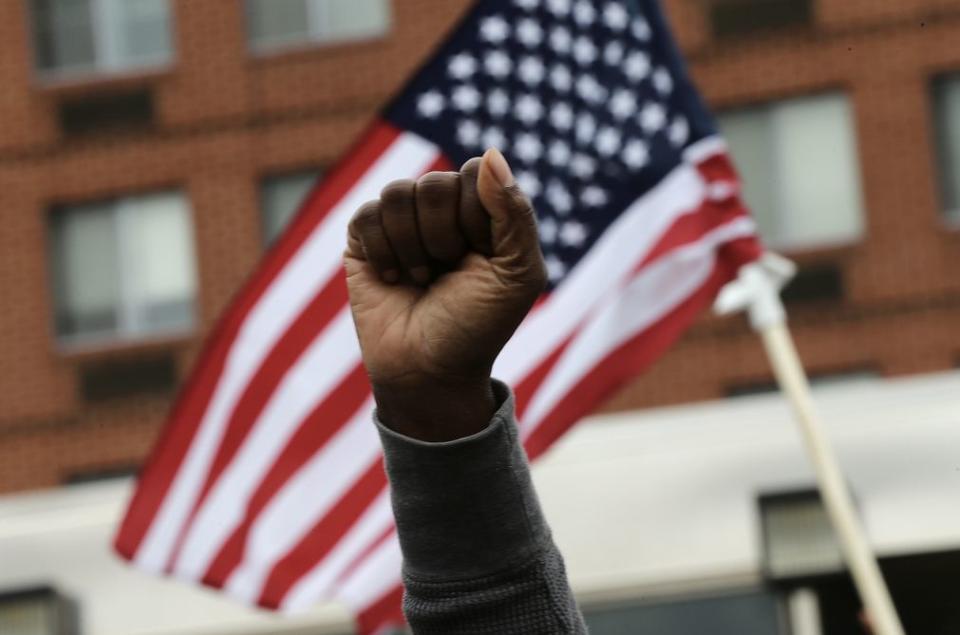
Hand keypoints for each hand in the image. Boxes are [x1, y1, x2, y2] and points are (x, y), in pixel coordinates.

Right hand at [344, 149, 545, 440]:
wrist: (429, 372)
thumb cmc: (479, 326)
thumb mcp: (518, 274)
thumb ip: (515, 213)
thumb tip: (489, 153)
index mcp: (481, 212)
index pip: (474, 174)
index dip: (476, 217)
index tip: (481, 257)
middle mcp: (440, 211)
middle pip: (434, 183)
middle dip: (443, 237)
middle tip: (448, 272)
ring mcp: (400, 222)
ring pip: (397, 194)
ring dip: (412, 249)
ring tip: (422, 280)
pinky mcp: (363, 239)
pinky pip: (366, 215)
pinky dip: (383, 254)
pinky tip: (393, 280)